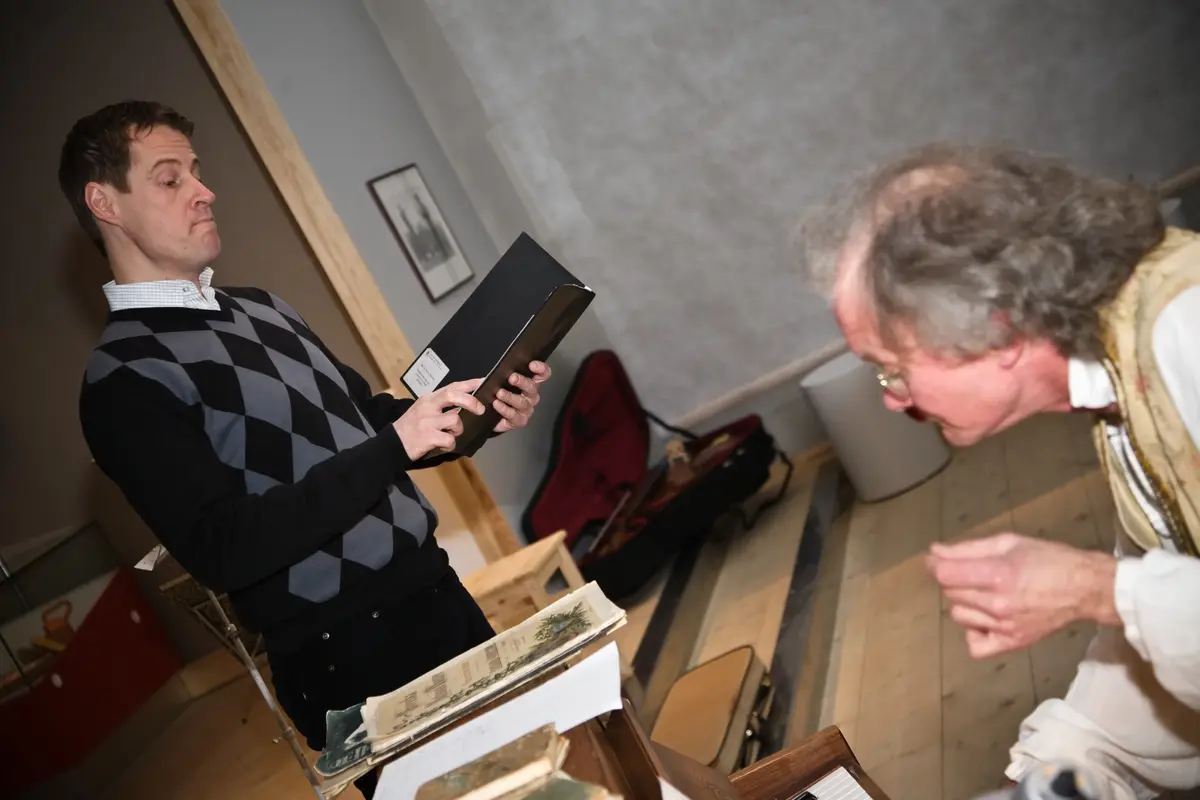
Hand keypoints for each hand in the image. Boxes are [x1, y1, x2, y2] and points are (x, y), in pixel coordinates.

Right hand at [393, 379, 485, 459]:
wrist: (392, 443)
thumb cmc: (411, 427)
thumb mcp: (423, 409)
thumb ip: (441, 405)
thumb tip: (466, 403)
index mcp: (429, 398)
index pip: (452, 386)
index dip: (470, 384)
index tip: (484, 382)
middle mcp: (428, 406)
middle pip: (453, 395)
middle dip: (471, 401)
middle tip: (480, 410)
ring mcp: (427, 421)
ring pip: (455, 419)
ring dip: (458, 430)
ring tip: (451, 434)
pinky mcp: (427, 437)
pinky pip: (449, 440)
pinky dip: (450, 445)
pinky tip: (444, 445)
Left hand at [492, 361, 551, 432]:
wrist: (488, 414)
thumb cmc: (494, 395)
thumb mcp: (490, 381)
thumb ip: (487, 378)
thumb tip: (486, 378)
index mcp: (529, 382)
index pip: (542, 374)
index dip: (541, 369)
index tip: (532, 365)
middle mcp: (530, 395)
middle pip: (533, 387)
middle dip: (522, 382)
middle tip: (512, 378)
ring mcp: (526, 409)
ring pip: (523, 402)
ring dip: (510, 397)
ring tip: (499, 393)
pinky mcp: (519, 421)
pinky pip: (514, 415)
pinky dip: (505, 409)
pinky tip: (497, 404)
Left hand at [926, 532, 1118, 658]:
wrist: (1085, 588)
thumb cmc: (1048, 559)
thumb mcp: (1008, 543)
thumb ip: (967, 548)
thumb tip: (934, 552)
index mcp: (998, 575)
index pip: (946, 575)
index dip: (935, 565)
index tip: (936, 560)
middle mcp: (998, 604)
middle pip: (950, 594)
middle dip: (954, 580)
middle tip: (973, 572)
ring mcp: (1004, 627)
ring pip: (958, 616)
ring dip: (964, 603)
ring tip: (984, 593)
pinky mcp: (1012, 643)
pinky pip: (975, 646)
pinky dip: (973, 632)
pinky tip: (984, 619)